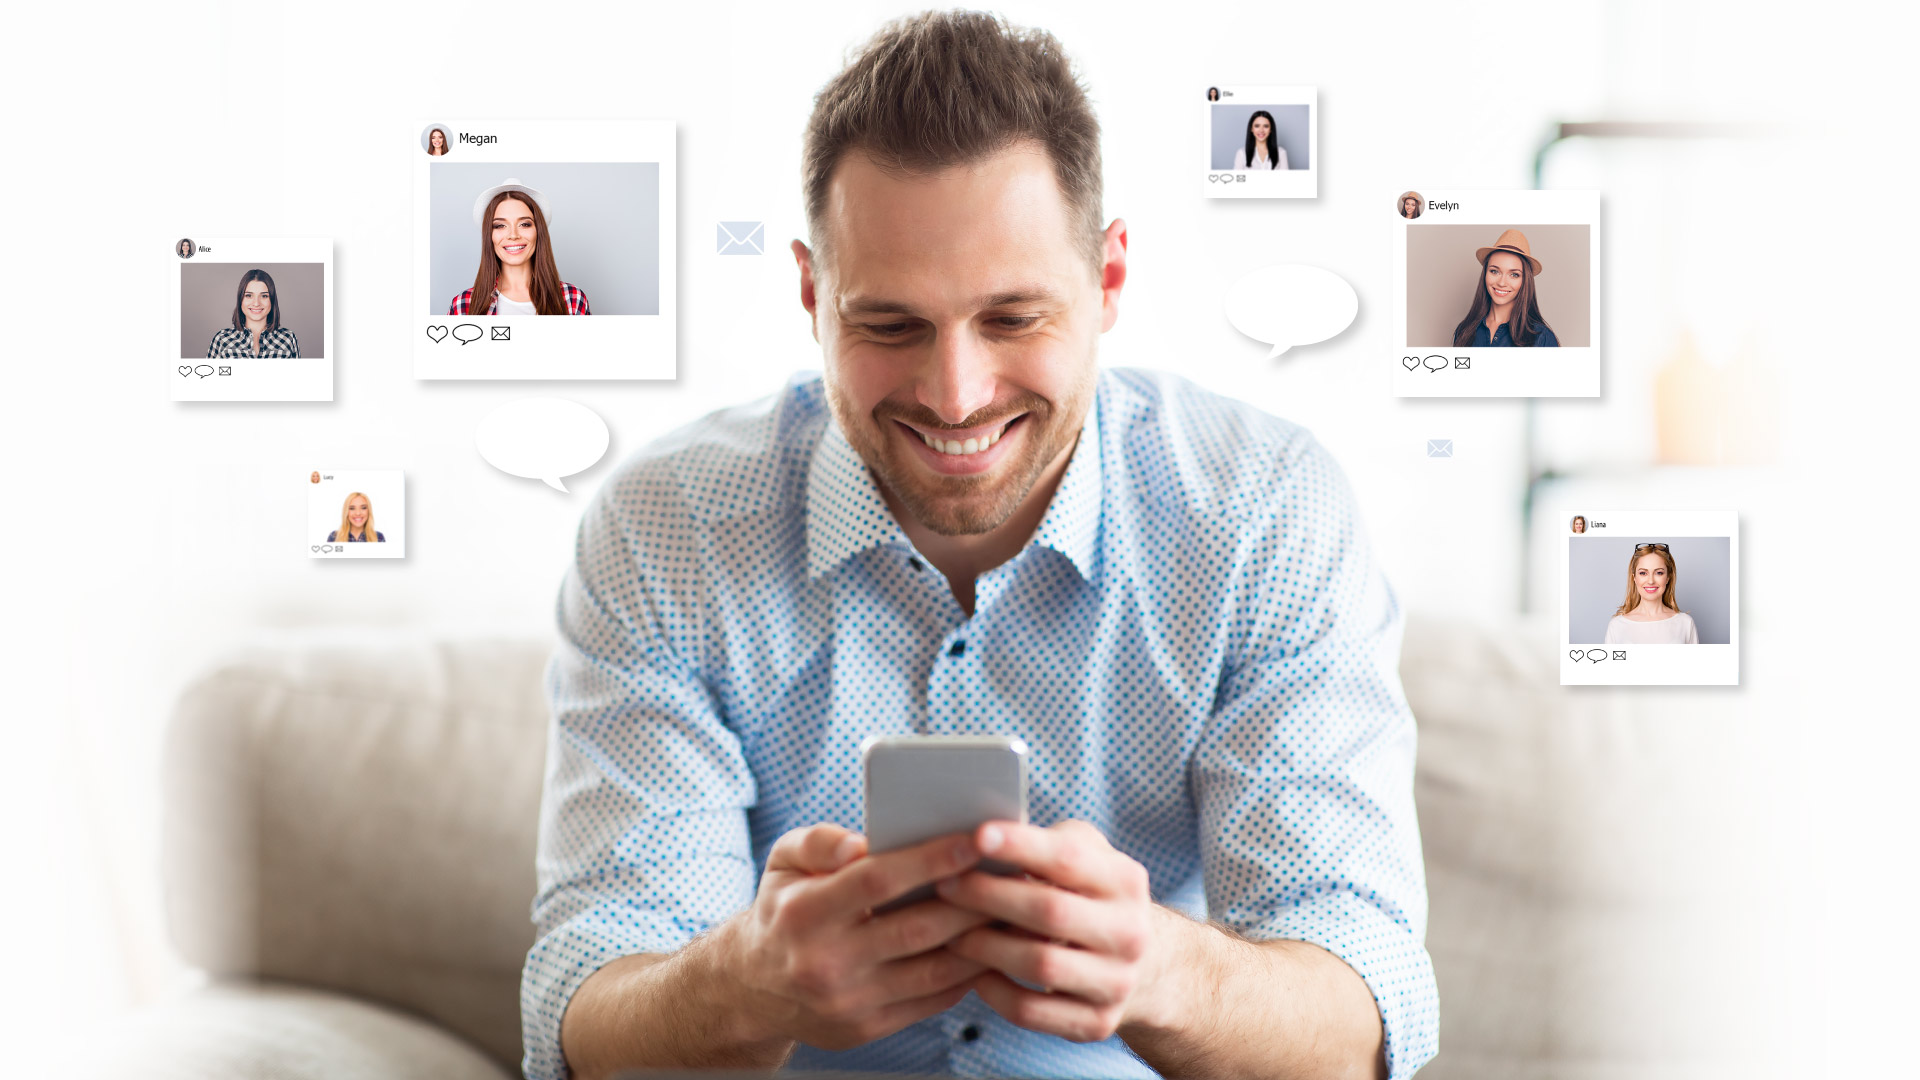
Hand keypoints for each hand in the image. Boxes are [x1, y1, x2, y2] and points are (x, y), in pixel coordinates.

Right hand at [715, 823, 995, 1051]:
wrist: (753, 987)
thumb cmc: (782, 909)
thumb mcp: (782, 862)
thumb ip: (819, 841)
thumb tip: (862, 842)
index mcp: (805, 913)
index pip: (877, 881)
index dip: (931, 859)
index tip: (976, 840)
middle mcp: (826, 962)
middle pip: (917, 928)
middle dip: (973, 900)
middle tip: (1015, 874)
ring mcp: (849, 1002)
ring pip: (934, 970)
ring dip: (981, 940)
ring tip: (1014, 910)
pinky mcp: (867, 1028)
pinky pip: (932, 1000)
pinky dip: (967, 973)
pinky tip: (989, 946)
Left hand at [937, 820, 1166, 1042]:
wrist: (1142, 965)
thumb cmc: (1089, 896)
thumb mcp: (1087, 858)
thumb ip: (1048, 843)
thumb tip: (984, 837)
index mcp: (1126, 881)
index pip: (1069, 858)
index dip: (1021, 845)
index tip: (977, 836)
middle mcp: (1130, 932)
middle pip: (1050, 911)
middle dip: (989, 896)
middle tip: (945, 885)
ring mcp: (1117, 982)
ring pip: (1039, 964)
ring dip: (985, 947)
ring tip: (951, 933)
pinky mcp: (1098, 1023)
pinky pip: (1032, 1011)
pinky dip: (995, 992)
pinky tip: (975, 974)